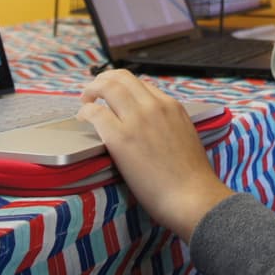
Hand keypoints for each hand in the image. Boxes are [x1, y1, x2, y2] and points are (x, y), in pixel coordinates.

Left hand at [78, 70, 233, 240]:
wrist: (192, 197)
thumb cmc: (191, 178)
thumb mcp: (187, 137)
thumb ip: (169, 125)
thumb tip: (155, 130)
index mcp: (172, 106)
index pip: (142, 85)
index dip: (124, 88)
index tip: (115, 97)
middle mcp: (154, 106)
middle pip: (122, 77)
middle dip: (104, 80)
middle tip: (94, 91)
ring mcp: (137, 119)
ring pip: (108, 86)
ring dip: (92, 90)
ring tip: (85, 101)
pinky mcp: (121, 137)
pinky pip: (95, 113)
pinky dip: (85, 112)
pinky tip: (82, 119)